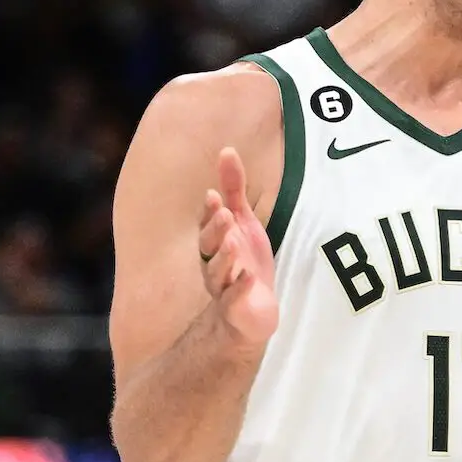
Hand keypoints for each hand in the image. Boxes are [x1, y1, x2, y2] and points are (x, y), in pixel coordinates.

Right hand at [198, 147, 278, 346]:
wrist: (253, 311)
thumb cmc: (246, 262)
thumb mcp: (245, 222)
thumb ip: (235, 189)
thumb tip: (226, 150)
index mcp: (214, 244)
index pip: (208, 225)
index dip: (209, 212)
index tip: (213, 194)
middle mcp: (213, 265)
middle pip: (209, 248)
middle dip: (216, 230)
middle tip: (225, 214)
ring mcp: (223, 288)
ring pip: (218, 273)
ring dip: (225, 257)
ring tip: (234, 241)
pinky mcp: (235, 309)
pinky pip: (234, 299)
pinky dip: (240, 289)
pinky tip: (248, 278)